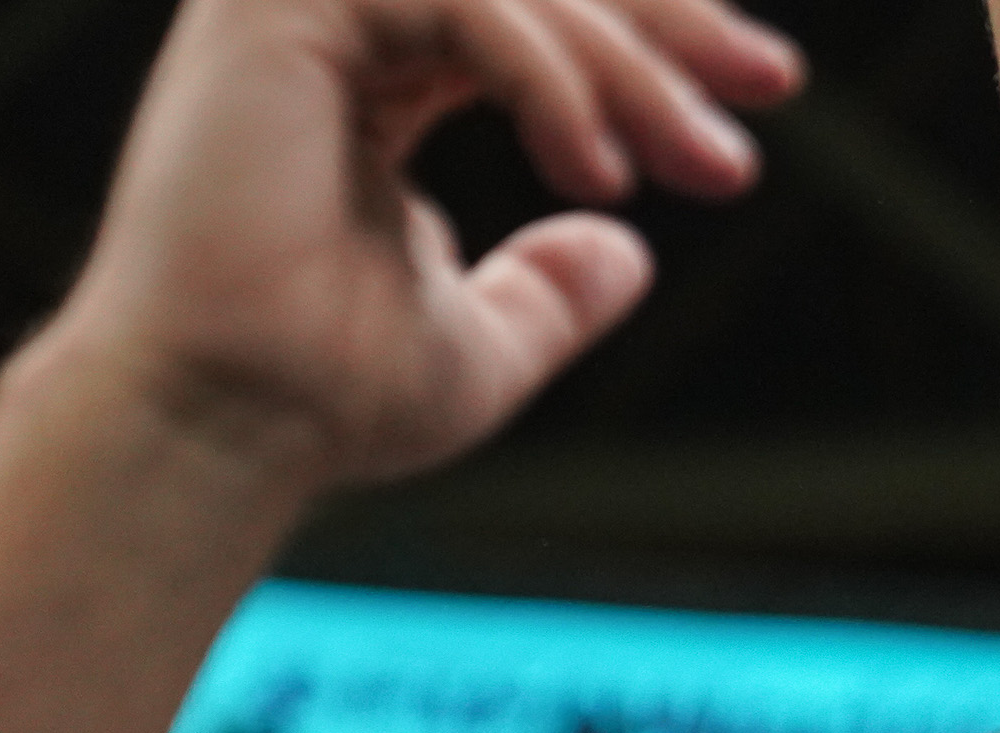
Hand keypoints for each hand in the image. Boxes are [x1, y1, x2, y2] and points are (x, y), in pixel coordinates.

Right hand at [40, 0, 797, 499]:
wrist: (229, 423)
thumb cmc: (327, 398)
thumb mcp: (484, 344)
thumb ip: (550, 292)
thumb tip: (625, 253)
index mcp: (373, 75)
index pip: (532, 8)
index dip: (651, 36)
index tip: (764, 94)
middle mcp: (332, 22)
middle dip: (665, 19)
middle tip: (770, 88)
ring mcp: (298, 6)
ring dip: (628, 60)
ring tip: (702, 165)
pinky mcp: (276, 10)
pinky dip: (551, 76)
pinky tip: (597, 174)